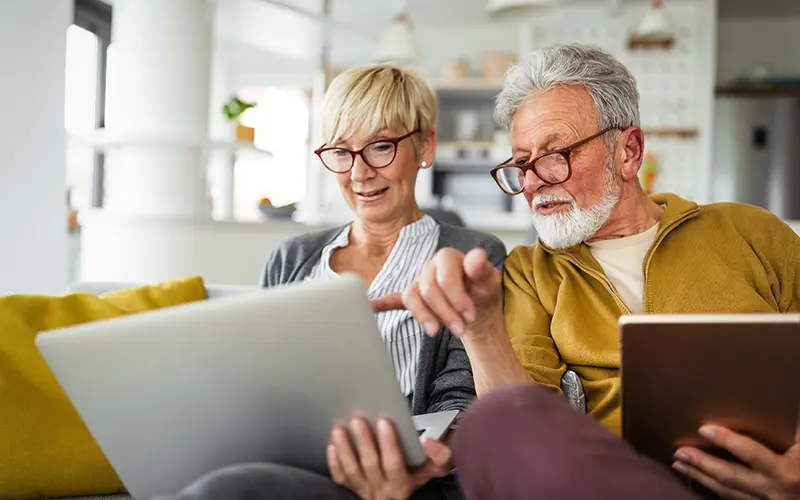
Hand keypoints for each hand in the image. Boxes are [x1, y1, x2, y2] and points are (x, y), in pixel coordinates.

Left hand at [327, 417, 451, 499]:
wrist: (405, 483)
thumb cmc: (421, 467)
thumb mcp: (437, 466)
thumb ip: (440, 454)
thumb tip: (428, 442)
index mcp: (403, 483)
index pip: (394, 464)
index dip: (388, 444)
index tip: (384, 421)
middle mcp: (382, 489)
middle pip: (370, 466)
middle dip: (364, 442)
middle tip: (358, 420)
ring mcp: (365, 488)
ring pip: (352, 471)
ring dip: (345, 449)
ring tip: (340, 428)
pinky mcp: (352, 486)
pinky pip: (340, 477)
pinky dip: (334, 462)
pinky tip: (332, 445)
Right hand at [371, 248, 501, 340]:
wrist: (477, 308)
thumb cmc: (483, 292)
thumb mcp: (490, 282)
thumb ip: (483, 269)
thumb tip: (476, 256)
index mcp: (448, 257)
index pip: (444, 276)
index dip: (456, 297)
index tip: (469, 315)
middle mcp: (430, 267)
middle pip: (428, 289)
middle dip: (445, 312)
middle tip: (460, 329)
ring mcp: (419, 282)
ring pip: (412, 297)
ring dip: (424, 316)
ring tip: (436, 332)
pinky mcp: (413, 298)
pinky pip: (394, 299)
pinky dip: (383, 303)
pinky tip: (372, 307)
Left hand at [673, 424, 799, 499]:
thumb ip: (795, 430)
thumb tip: (787, 404)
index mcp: (784, 471)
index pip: (750, 453)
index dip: (727, 440)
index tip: (704, 428)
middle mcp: (771, 490)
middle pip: (729, 475)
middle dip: (702, 463)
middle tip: (679, 452)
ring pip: (725, 491)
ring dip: (699, 477)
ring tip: (678, 464)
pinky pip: (731, 499)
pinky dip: (711, 488)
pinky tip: (697, 478)